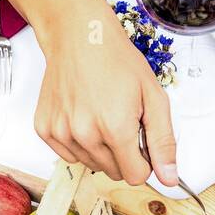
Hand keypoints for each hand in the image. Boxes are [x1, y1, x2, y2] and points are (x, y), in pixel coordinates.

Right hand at [35, 0, 177, 185]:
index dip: (143, 160)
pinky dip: (79, 142)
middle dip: (123, 154)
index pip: (135, 176)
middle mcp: (85, 134)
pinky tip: (82, 115)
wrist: (78, 36)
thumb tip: (169, 178)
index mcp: (116, 128)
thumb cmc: (117, 61)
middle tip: (121, 120)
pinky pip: (69, 156)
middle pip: (114, 173)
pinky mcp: (45, 130)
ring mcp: (61, 133)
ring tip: (100, 115)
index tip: (140, 140)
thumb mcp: (154, 97)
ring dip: (100, 148)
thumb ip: (163, 142)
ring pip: (91, 165)